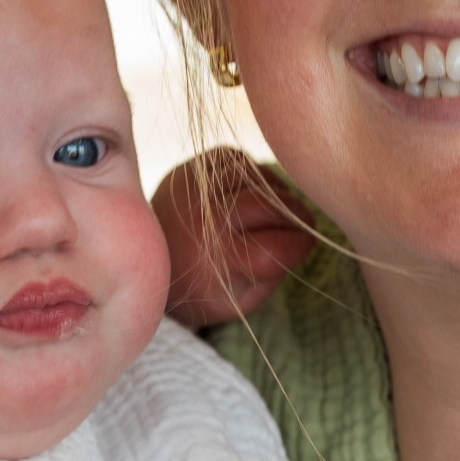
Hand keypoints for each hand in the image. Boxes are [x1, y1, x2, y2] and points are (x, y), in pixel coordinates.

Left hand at [152, 149, 317, 326]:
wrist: (152, 261)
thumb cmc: (204, 286)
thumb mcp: (239, 299)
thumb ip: (274, 272)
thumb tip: (303, 234)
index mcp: (216, 261)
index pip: (274, 248)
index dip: (300, 245)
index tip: (307, 245)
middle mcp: (202, 220)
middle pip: (268, 206)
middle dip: (297, 215)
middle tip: (305, 225)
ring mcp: (195, 188)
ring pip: (255, 177)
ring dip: (278, 192)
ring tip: (279, 211)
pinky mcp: (192, 167)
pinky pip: (237, 161)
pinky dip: (255, 175)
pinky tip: (255, 193)